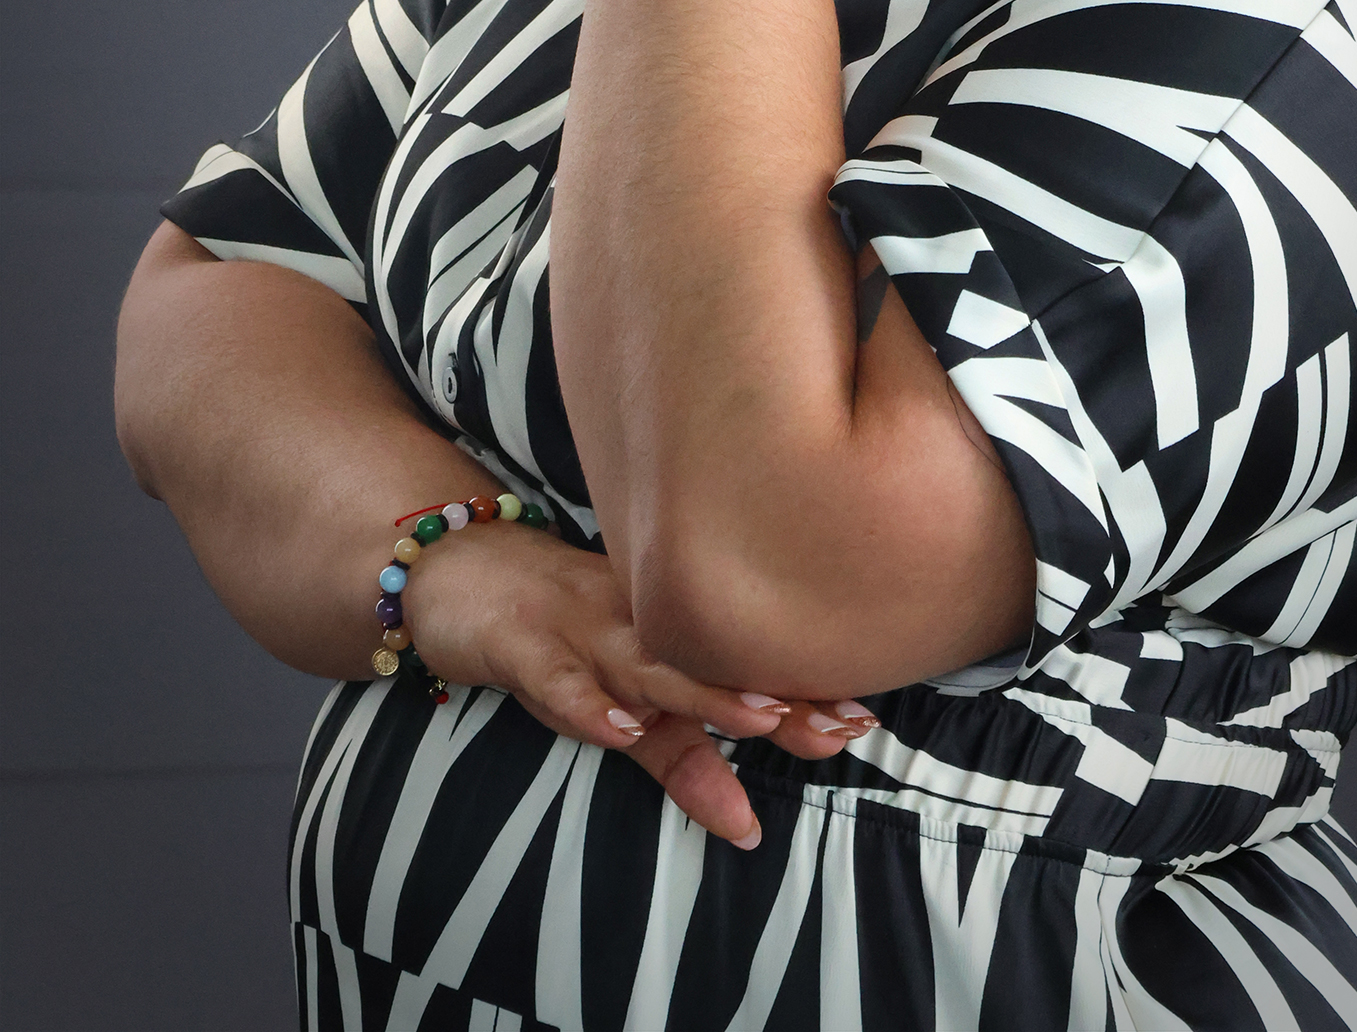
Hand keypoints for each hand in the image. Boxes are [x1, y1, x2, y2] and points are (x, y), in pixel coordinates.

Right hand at [401, 519, 878, 847]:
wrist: (454, 567)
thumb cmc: (551, 635)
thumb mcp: (613, 701)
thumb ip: (679, 761)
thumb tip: (746, 829)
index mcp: (664, 630)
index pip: (738, 663)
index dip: (799, 690)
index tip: (863, 718)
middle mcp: (635, 625)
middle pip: (711, 663)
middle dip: (776, 696)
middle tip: (841, 725)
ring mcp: (580, 630)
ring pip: (648, 663)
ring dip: (703, 691)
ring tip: (760, 719)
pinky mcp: (522, 645)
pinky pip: (556, 676)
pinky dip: (585, 702)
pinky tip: (615, 728)